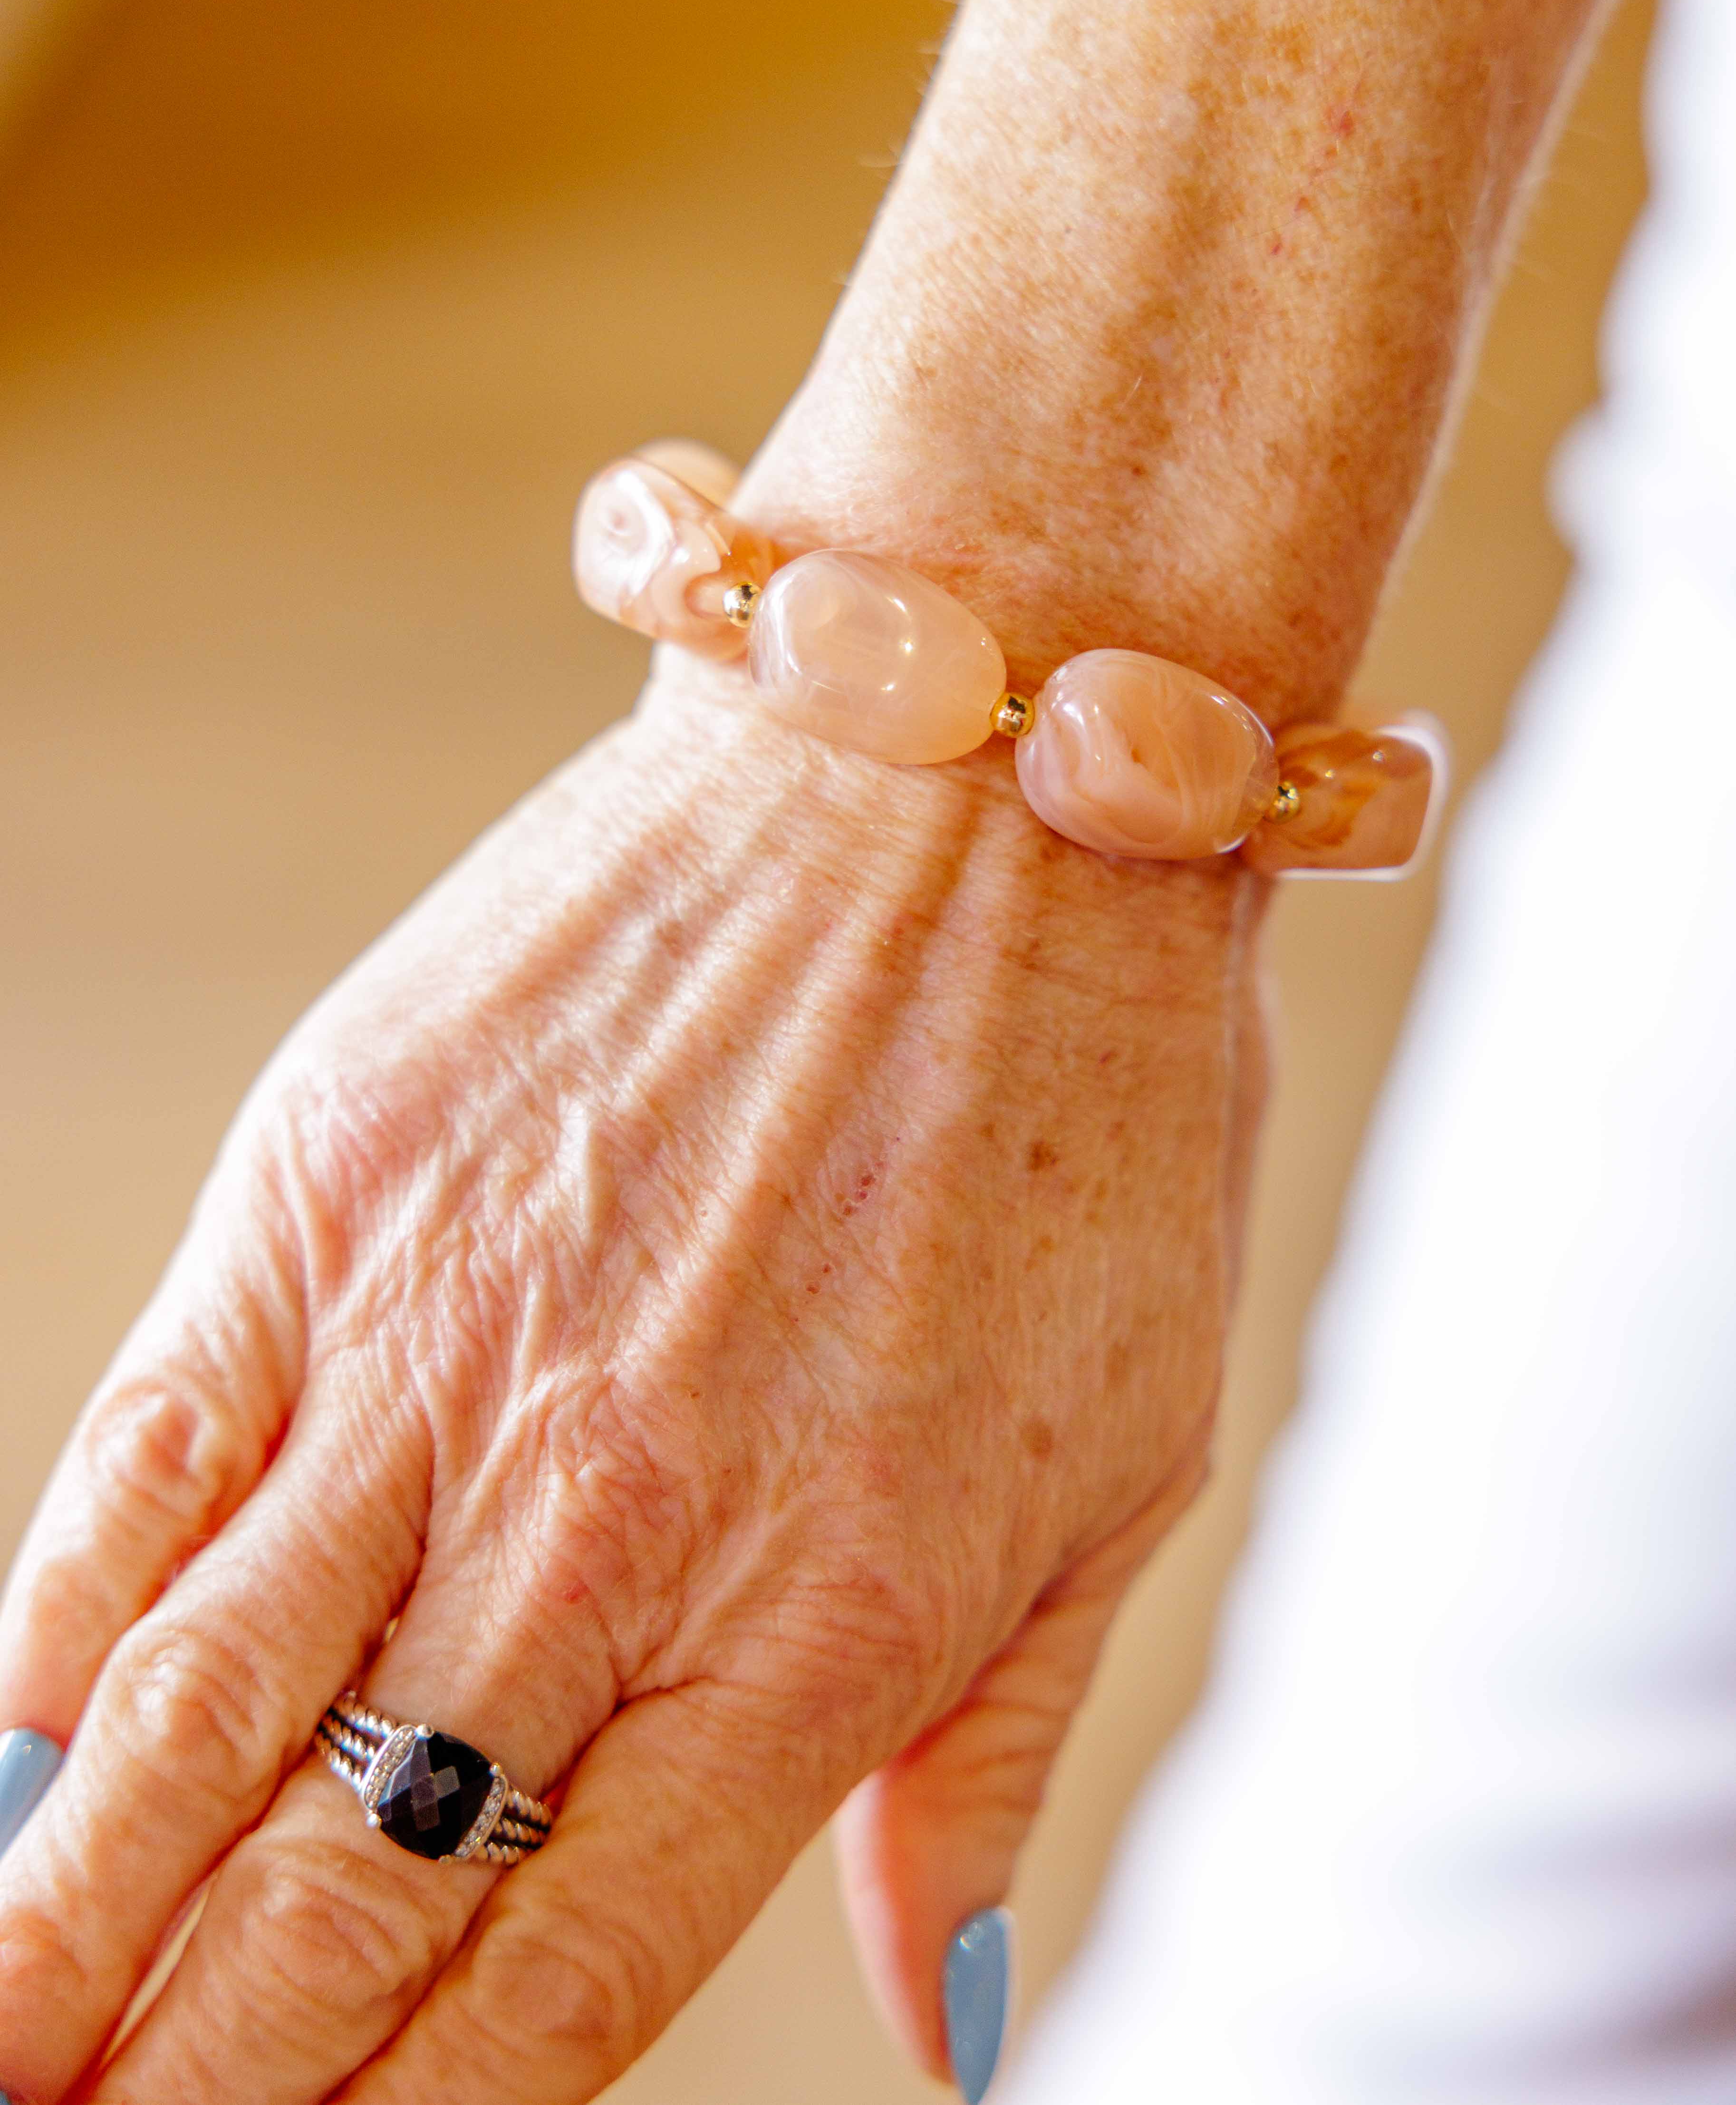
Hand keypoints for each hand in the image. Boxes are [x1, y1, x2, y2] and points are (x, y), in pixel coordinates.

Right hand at [0, 653, 1263, 2102]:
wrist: (977, 779)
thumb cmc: (1084, 1119)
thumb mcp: (1116, 1469)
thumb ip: (985, 1761)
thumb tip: (945, 2035)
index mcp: (822, 1610)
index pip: (560, 1968)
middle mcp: (613, 1506)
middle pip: (349, 1875)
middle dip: (191, 2070)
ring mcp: (451, 1333)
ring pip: (209, 1700)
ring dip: (68, 1910)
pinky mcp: (339, 1173)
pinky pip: (155, 1448)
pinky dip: (63, 1622)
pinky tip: (20, 1753)